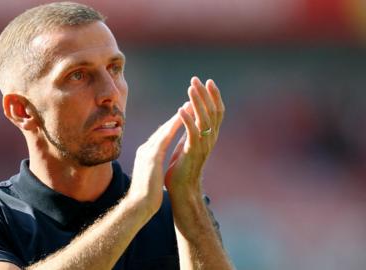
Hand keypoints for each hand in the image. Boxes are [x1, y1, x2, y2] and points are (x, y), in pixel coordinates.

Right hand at [126, 111, 182, 216]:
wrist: (138, 206)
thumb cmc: (145, 196)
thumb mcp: (150, 177)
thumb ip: (152, 168)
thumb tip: (155, 167)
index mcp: (146, 155)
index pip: (161, 137)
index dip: (172, 125)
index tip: (182, 116)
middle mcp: (145, 150)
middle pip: (162, 130)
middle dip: (176, 117)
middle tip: (188, 103)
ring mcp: (147, 152)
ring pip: (164, 130)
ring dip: (176, 117)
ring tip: (188, 106)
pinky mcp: (151, 157)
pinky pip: (164, 138)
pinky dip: (172, 127)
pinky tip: (181, 120)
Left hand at [165, 77, 224, 203]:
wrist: (181, 190)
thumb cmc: (182, 168)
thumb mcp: (187, 145)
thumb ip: (191, 131)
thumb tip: (189, 116)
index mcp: (209, 136)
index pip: (216, 111)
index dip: (213, 96)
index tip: (207, 81)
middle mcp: (209, 139)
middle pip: (212, 111)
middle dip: (205, 94)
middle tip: (197, 79)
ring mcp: (202, 146)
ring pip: (204, 119)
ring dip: (197, 102)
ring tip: (190, 88)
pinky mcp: (192, 153)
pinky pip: (192, 133)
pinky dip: (187, 120)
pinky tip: (181, 109)